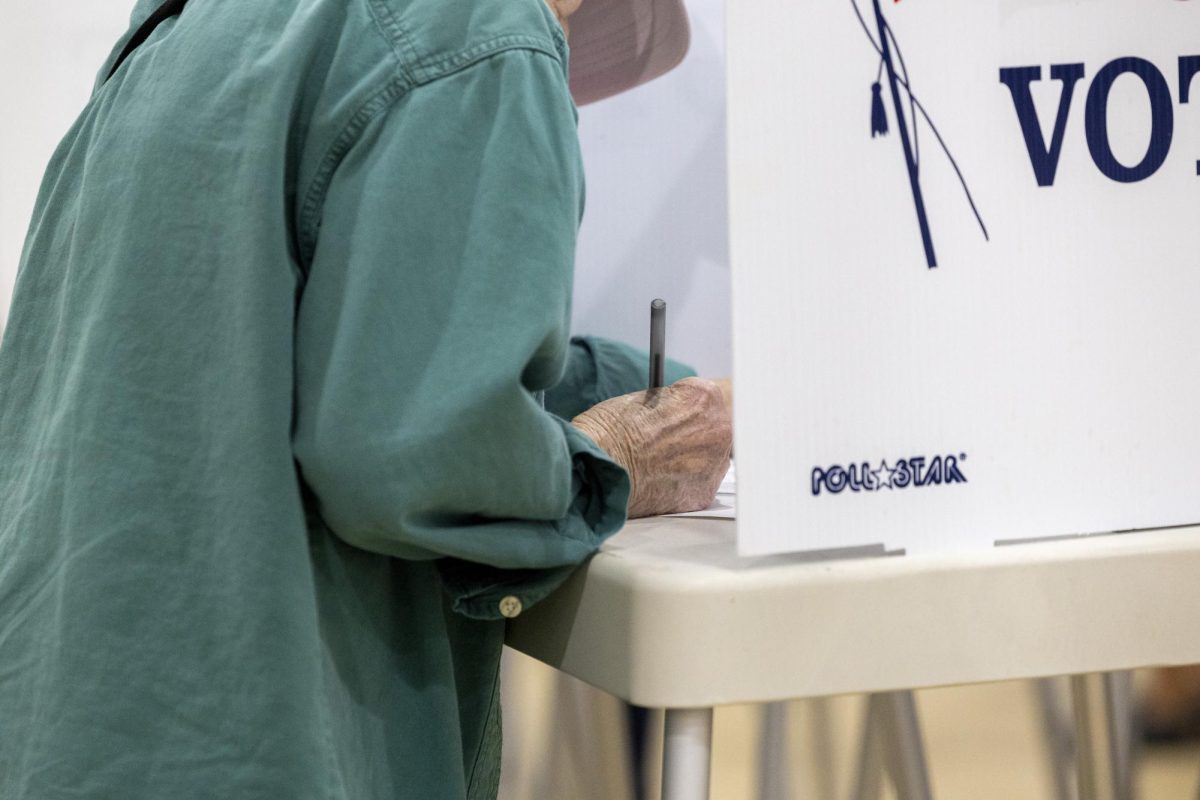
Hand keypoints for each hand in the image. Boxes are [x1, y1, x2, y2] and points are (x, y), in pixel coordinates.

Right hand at [572, 377, 732, 517]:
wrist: (595, 472)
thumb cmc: (609, 432)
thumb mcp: (646, 397)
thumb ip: (676, 402)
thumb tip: (684, 410)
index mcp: (704, 397)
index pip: (716, 396)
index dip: (696, 405)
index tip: (688, 412)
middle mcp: (719, 429)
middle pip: (720, 427)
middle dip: (700, 431)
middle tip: (673, 437)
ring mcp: (714, 464)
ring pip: (713, 457)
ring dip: (695, 457)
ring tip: (661, 460)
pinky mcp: (704, 494)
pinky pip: (702, 483)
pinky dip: (686, 482)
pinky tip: (662, 477)